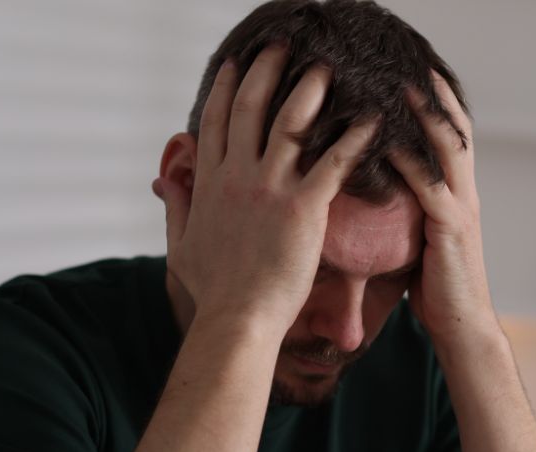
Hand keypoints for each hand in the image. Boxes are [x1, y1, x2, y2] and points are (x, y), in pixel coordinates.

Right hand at [153, 44, 377, 333]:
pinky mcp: (302, 208)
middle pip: (251, 107)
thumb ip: (175, 207)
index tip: (237, 63)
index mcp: (209, 183)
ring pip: (291, 122)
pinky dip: (353, 138)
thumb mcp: (180, 246)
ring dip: (310, 90)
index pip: (216, 121)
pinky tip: (371, 120)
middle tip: (283, 47)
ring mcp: (269, 188)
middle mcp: (237, 176)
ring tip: (327, 68)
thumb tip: (165, 182)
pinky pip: (332, 162)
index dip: (227, 88)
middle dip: (267, 70)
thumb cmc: (213, 291)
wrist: (237, 319)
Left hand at [389, 71, 500, 347]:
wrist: (463, 330)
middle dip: (435, 94)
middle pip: (455, 129)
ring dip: (424, 115)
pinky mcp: (451, 230)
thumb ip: (407, 213)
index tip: (415, 72)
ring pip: (447, 149)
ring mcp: (461, 209)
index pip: (451, 136)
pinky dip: (410, 160)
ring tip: (400, 86)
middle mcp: (464, 194)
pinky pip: (429, 186)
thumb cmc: (436, 291)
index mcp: (457, 195)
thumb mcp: (419, 241)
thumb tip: (374, 194)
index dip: (438, 102)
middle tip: (410, 63)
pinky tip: (386, 142)